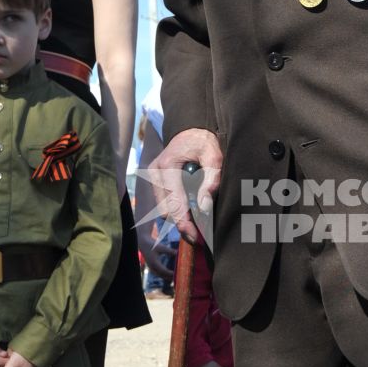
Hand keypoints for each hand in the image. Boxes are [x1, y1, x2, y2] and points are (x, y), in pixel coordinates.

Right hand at [145, 129, 222, 244]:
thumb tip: (204, 206)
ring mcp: (153, 177)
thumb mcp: (214, 156)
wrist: (191, 129)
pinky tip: (191, 210)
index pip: (173, 203)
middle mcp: (155, 173)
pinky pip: (164, 202)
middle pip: (165, 210)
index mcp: (167, 166)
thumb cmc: (204, 141)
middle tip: (200, 232)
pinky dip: (177, 209)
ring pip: (163, 209)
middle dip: (182, 223)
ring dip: (179, 217)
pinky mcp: (156, 181)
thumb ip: (211, 180)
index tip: (195, 237)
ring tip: (198, 222)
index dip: (183, 223)